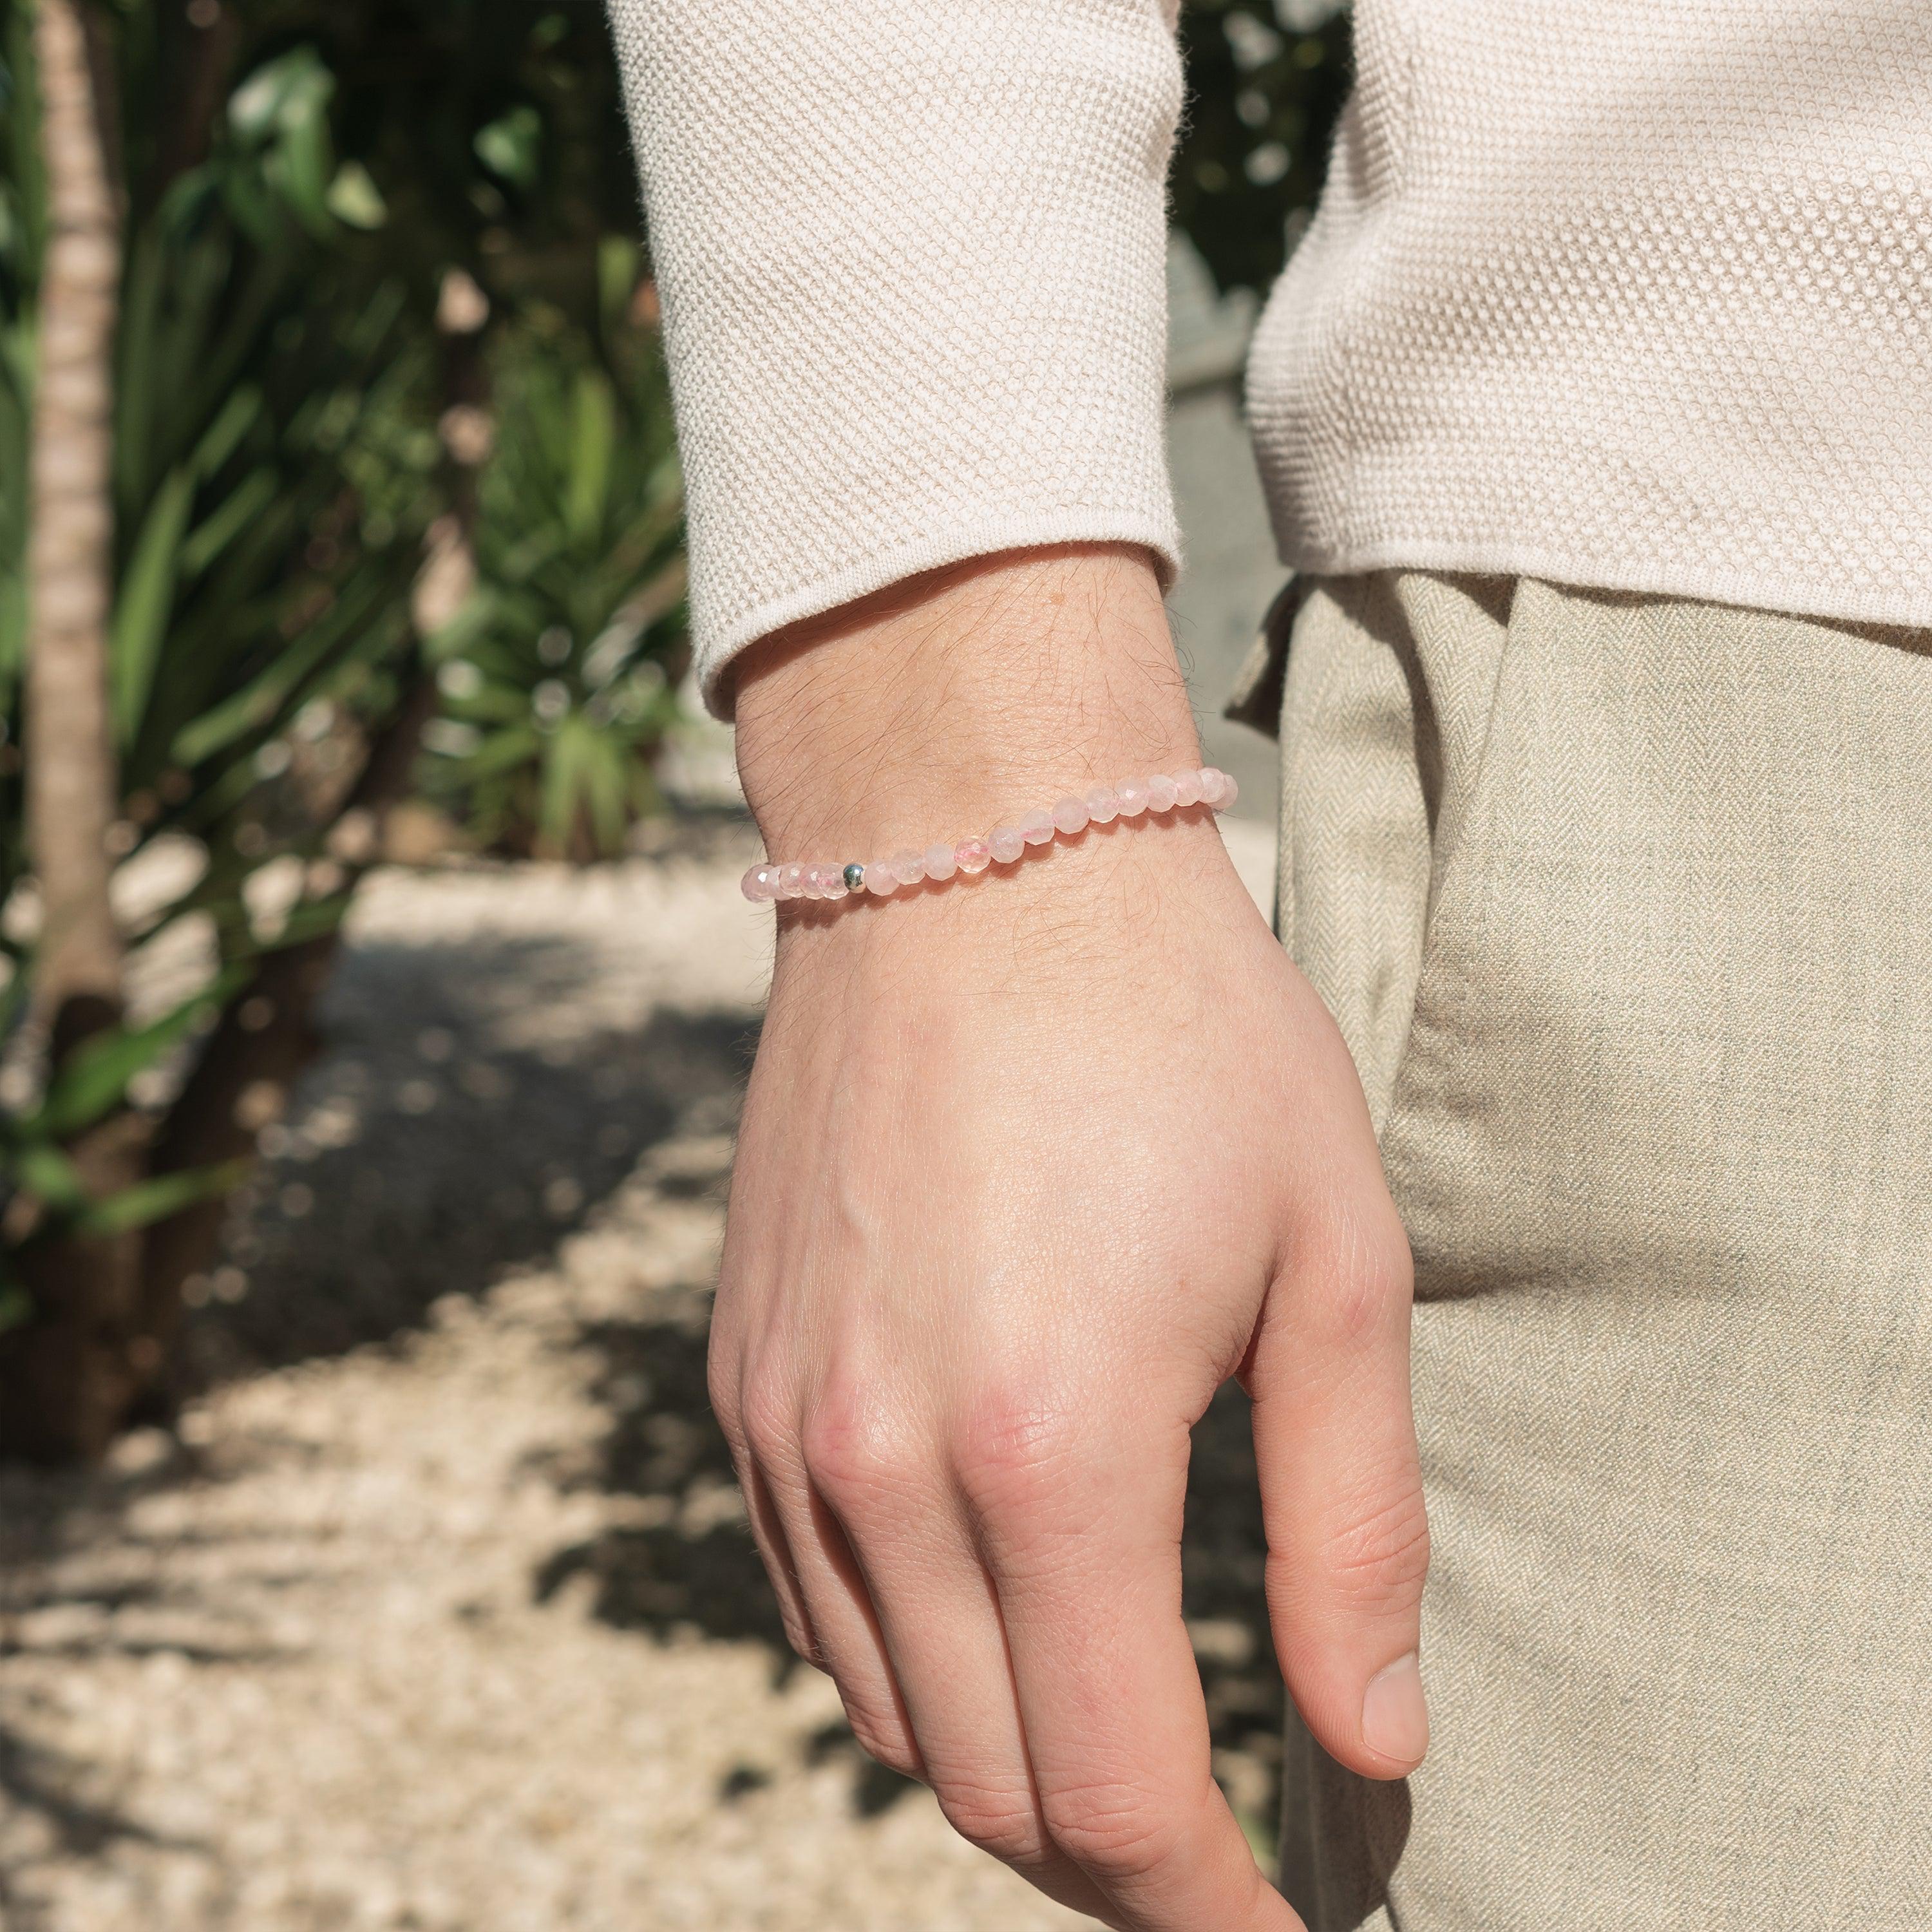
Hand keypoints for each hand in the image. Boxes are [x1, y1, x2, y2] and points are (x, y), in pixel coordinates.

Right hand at [713, 548, 1427, 1930]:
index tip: (1273, 1918)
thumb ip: (1354, 1531)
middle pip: (988, 1783)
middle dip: (1111, 1853)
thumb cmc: (1181, 1036)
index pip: (1113, 1793)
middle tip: (1209, 1836)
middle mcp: (882, 1465)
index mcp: (1051, 1452)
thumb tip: (1378, 1746)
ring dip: (1005, 1763)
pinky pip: (810, 1598)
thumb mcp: (1331, 1268)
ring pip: (884, 1710)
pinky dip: (904, 1659)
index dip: (1203, 1899)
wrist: (973, 860)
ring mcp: (783, 1425)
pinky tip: (985, 1609)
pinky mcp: (737, 1379)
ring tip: (1110, 1730)